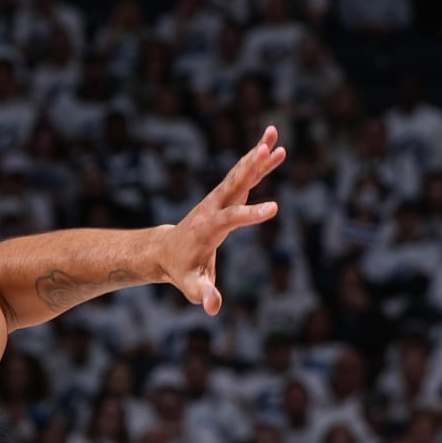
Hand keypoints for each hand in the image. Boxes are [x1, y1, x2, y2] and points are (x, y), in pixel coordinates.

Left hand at [158, 125, 284, 315]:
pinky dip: (257, 160)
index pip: (231, 218)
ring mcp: (218, 198)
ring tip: (273, 135)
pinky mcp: (224, 195)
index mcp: (207, 229)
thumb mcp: (191, 287)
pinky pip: (243, 175)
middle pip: (234, 184)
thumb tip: (212, 307)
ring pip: (239, 173)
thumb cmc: (181, 271)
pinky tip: (273, 147)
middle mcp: (213, 207)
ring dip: (256, 154)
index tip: (275, 209)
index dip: (251, 215)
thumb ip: (203, 295)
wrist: (166, 252)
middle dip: (250, 166)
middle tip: (267, 148)